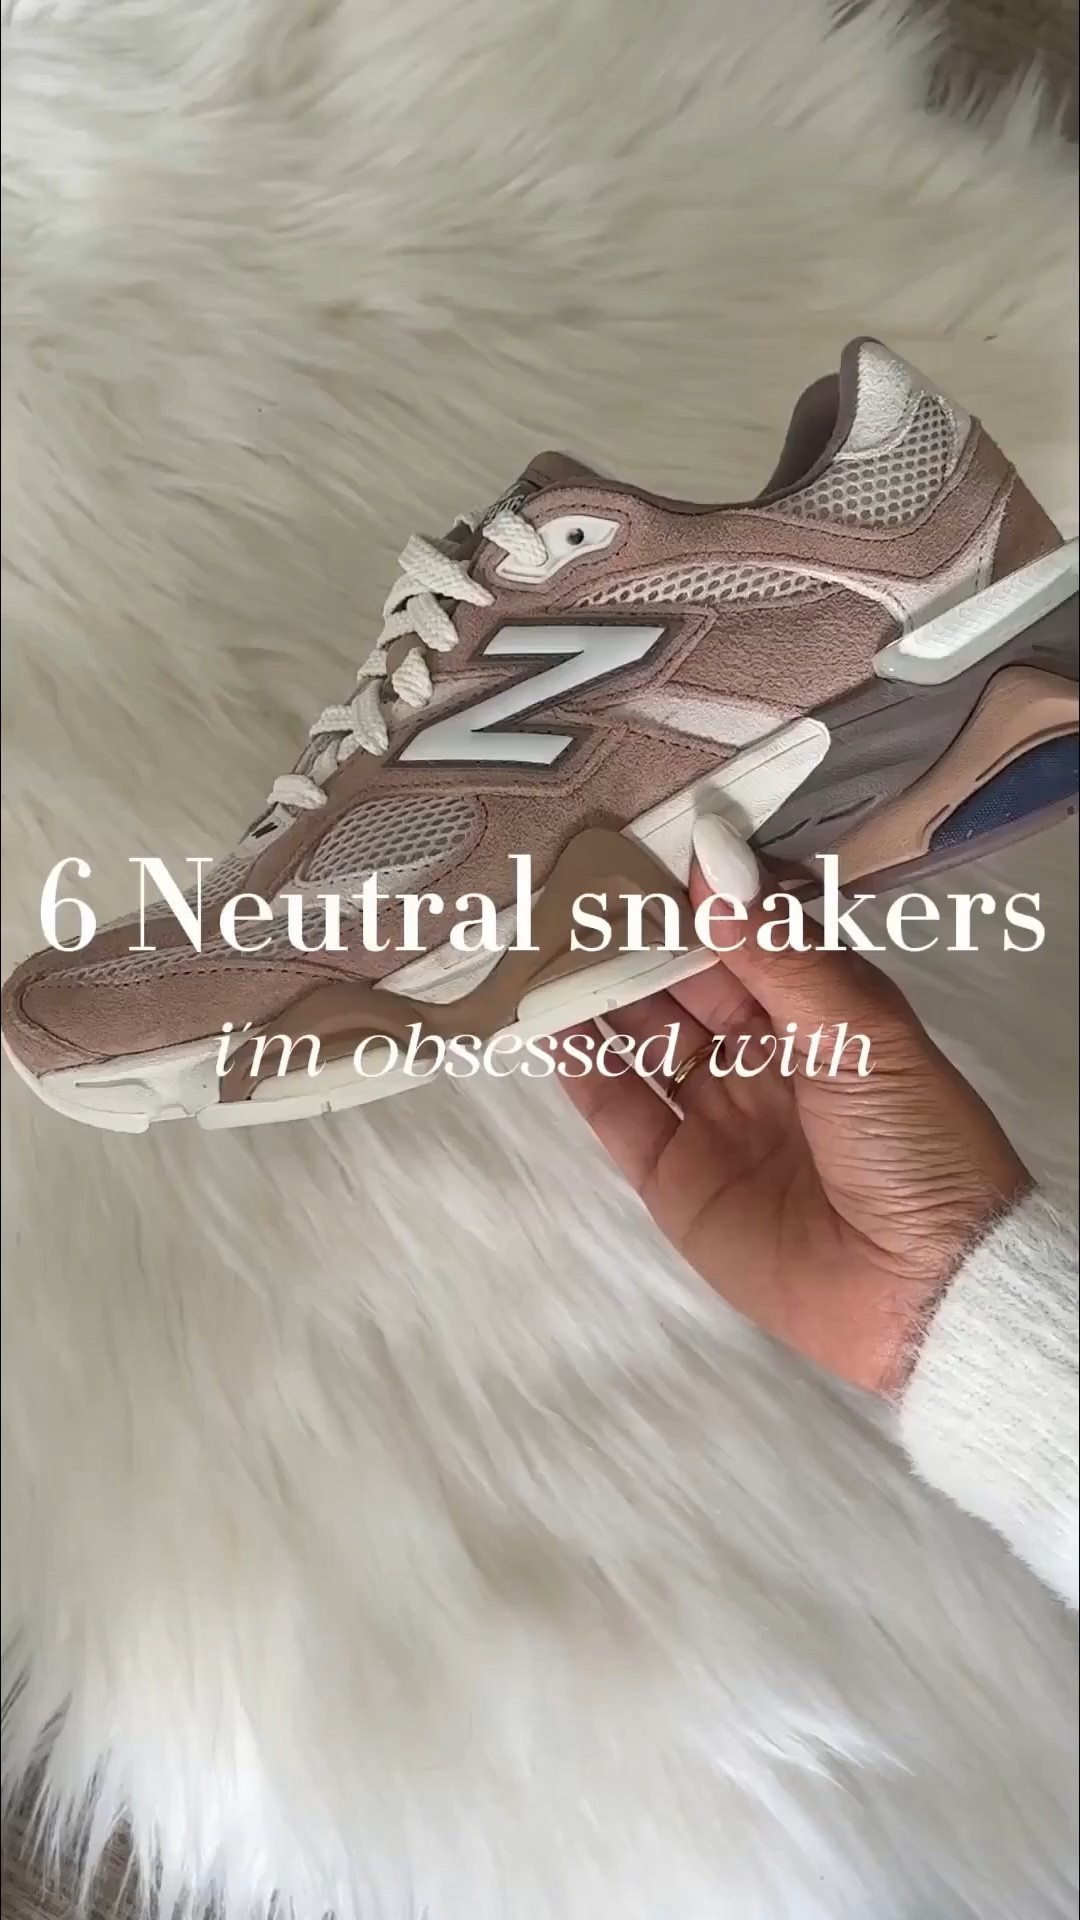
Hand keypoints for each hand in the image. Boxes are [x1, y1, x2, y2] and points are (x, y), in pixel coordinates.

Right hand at [557, 818, 1029, 1396]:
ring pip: (641, 1035)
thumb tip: (711, 855)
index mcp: (819, 1008)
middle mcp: (760, 1053)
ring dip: (596, 987)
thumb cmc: (914, 1143)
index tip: (638, 829)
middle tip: (568, 871)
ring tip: (538, 929)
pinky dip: (581, 1063)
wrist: (923, 1290)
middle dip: (632, 929)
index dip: (694, 887)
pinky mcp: (674, 1176)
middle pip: (681, 978)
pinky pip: (618, 1108)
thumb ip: (776, 948)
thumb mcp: (859, 1031)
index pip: (743, 930)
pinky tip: (544, 1014)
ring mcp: (713, 1113)